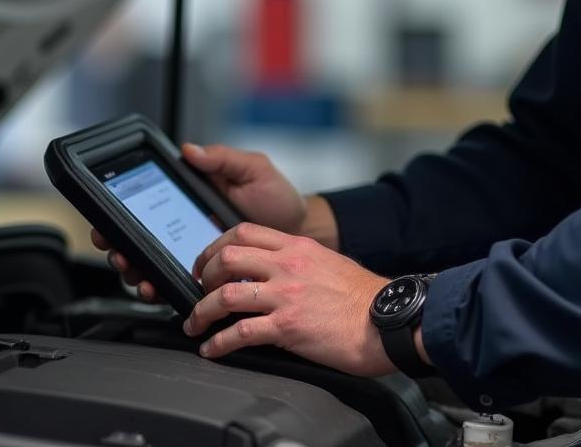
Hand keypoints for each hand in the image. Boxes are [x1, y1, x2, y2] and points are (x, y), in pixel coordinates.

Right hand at [91, 141, 310, 298]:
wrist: (301, 231)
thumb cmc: (277, 198)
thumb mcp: (253, 169)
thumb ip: (222, 159)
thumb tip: (191, 150)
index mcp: (190, 198)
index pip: (146, 206)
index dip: (120, 216)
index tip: (108, 222)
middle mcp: (185, 227)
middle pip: (139, 240)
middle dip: (120, 248)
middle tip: (119, 253)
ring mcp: (194, 254)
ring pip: (151, 266)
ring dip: (136, 272)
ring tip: (139, 275)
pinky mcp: (207, 278)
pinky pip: (176, 285)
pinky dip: (161, 288)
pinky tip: (159, 288)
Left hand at [184, 222, 394, 375]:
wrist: (385, 320)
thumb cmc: (362, 296)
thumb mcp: (327, 261)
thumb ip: (298, 259)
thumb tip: (272, 267)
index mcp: (298, 246)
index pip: (244, 232)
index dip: (216, 245)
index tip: (207, 261)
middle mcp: (288, 265)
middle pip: (228, 257)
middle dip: (203, 275)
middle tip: (197, 289)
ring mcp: (287, 295)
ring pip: (226, 294)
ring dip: (201, 311)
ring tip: (195, 322)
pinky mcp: (287, 327)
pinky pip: (241, 333)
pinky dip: (218, 343)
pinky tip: (212, 349)